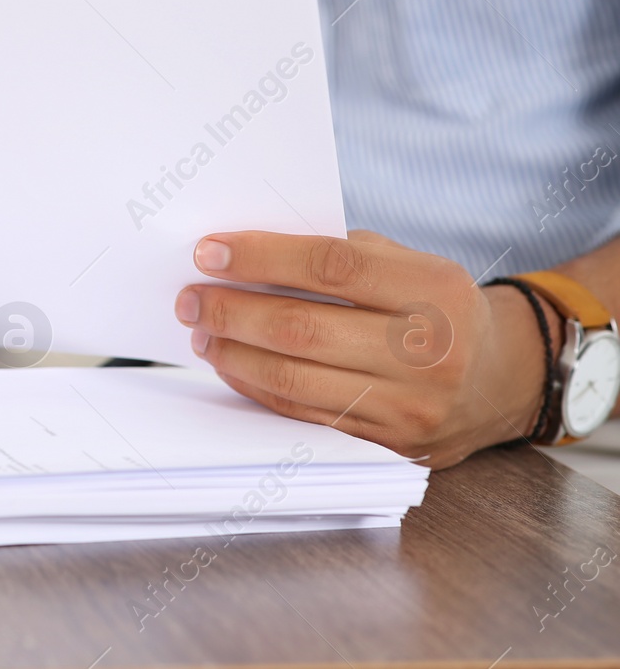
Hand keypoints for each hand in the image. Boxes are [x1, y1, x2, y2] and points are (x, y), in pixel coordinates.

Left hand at [174, 230, 547, 468]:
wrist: (503, 379)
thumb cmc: (435, 307)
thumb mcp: (409, 264)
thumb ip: (341, 254)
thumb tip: (246, 254)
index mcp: (434, 288)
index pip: (330, 265)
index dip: (261, 256)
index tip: (209, 251)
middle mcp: (428, 350)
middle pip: (302, 328)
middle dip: (231, 311)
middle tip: (191, 298)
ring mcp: (410, 405)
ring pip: (295, 379)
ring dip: (233, 354)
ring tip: (203, 332)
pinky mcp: (390, 443)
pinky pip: (305, 413)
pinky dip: (257, 387)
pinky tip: (231, 364)